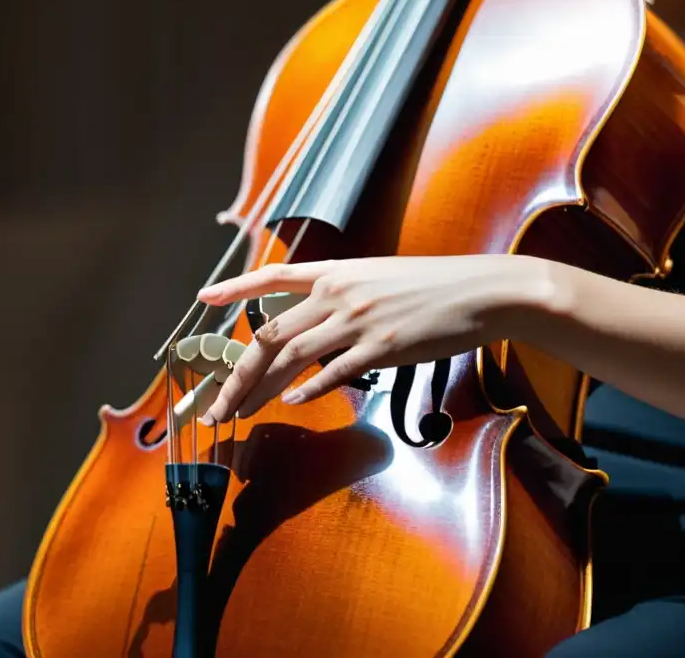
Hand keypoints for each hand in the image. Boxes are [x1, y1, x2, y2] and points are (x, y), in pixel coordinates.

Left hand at [195, 254, 552, 424]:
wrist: (480, 290)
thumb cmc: (431, 286)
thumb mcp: (377, 278)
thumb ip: (341, 296)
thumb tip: (315, 324)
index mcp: (335, 272)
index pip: (272, 276)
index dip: (236, 287)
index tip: (204, 297)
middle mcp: (338, 293)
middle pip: (270, 336)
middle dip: (237, 375)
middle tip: (217, 405)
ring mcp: (357, 321)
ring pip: (291, 359)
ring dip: (260, 391)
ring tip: (241, 413)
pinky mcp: (381, 347)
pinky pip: (333, 374)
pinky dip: (309, 391)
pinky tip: (294, 404)